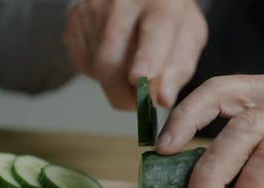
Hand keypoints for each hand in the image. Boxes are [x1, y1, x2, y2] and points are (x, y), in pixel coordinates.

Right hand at [64, 0, 206, 109]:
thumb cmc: (168, 18)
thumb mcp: (188, 38)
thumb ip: (178, 69)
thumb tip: (162, 99)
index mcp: (160, 3)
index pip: (153, 32)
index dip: (146, 59)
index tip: (140, 80)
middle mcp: (122, 2)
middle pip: (111, 61)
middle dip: (123, 94)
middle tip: (138, 102)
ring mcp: (93, 9)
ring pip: (97, 67)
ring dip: (114, 83)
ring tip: (130, 66)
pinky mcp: (75, 20)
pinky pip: (84, 63)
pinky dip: (100, 71)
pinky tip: (115, 55)